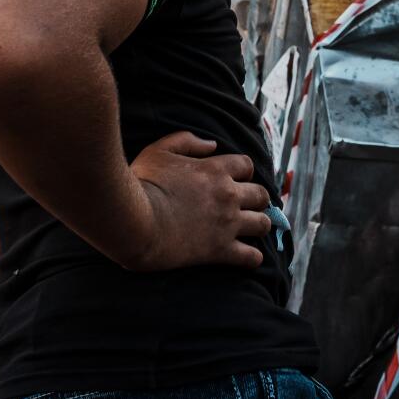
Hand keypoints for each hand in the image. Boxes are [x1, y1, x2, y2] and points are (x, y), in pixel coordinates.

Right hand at [124, 131, 271, 270]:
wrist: (136, 221)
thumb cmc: (144, 183)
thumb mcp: (159, 151)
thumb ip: (186, 141)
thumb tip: (212, 145)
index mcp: (216, 169)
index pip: (247, 165)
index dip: (244, 171)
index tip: (237, 179)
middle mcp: (228, 194)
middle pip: (261, 194)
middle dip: (257, 199)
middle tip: (248, 205)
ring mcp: (227, 223)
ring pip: (263, 224)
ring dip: (259, 225)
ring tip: (252, 229)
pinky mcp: (220, 250)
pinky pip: (251, 257)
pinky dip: (253, 257)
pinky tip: (248, 257)